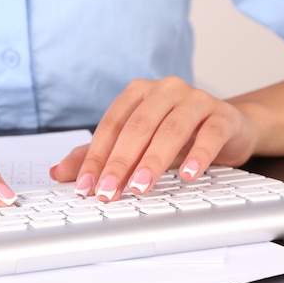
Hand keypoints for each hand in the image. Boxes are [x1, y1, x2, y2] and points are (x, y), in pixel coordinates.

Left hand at [49, 77, 256, 200]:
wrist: (226, 127)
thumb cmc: (174, 135)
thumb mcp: (134, 146)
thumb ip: (97, 156)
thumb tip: (57, 172)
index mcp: (137, 93)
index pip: (110, 126)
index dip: (95, 157)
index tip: (85, 186)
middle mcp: (164, 91)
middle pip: (137, 127)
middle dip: (119, 162)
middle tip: (108, 191)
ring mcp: (195, 100)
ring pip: (170, 129)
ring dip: (153, 161)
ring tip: (140, 187)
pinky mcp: (222, 115)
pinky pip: (210, 133)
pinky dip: (198, 154)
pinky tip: (187, 175)